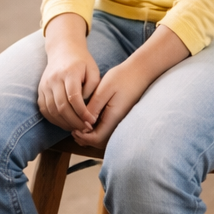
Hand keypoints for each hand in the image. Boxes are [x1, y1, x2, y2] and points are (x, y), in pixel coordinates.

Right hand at [38, 13, 98, 136]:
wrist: (62, 50)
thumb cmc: (82, 62)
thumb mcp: (93, 70)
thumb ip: (93, 88)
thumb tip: (87, 108)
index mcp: (69, 72)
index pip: (74, 97)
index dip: (83, 112)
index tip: (92, 121)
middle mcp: (53, 79)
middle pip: (62, 106)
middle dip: (75, 121)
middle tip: (86, 128)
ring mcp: (44, 85)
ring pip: (52, 110)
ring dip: (65, 123)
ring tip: (77, 128)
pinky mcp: (40, 90)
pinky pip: (44, 109)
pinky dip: (54, 119)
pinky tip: (65, 123)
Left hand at [79, 25, 189, 148]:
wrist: (140, 72)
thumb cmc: (122, 77)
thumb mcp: (105, 89)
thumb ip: (94, 106)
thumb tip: (84, 122)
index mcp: (114, 118)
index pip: (97, 138)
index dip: (83, 137)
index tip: (73, 129)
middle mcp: (118, 123)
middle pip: (100, 142)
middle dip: (85, 139)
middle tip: (73, 130)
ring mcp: (120, 121)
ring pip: (104, 137)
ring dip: (91, 135)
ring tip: (79, 126)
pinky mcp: (120, 117)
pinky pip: (107, 129)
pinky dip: (97, 130)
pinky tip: (89, 120)